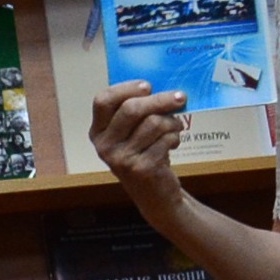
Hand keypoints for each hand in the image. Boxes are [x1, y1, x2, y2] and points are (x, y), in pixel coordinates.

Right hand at [90, 81, 188, 216]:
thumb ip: (137, 113)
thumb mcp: (132, 134)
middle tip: (181, 97)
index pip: (102, 100)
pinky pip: (166, 139)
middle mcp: (104, 145)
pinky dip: (175, 138)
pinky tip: (173, 144)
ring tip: (175, 129)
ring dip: (173, 122)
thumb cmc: (145, 155)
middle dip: (161, 100)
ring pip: (154, 123)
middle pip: (132, 109)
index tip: (148, 85)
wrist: (155, 194)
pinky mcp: (141, 168)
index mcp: (98, 132)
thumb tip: (161, 87)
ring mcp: (121, 158)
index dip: (126, 88)